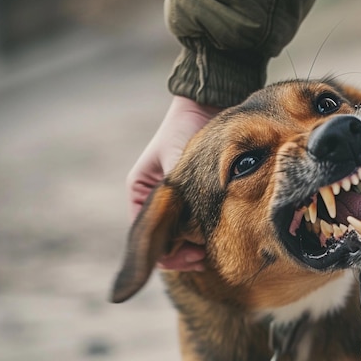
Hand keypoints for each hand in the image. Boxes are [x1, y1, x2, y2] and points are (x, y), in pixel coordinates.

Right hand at [126, 95, 221, 270]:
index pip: (149, 239)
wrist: (207, 104)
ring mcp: (177, 200)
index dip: (171, 255)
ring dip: (196, 245)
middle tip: (207, 257)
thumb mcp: (177, 163)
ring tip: (214, 248)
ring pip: (183, 236)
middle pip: (166, 242)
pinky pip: (197, 224)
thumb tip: (186, 230)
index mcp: (141, 194)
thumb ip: (178, 194)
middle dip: (185, 253)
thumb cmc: (185, 130)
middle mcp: (156, 201)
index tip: (194, 255)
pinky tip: (220, 234)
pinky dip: (206, 232)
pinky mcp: (196, 196)